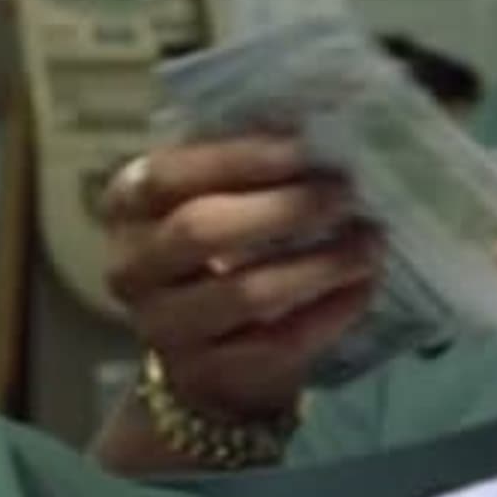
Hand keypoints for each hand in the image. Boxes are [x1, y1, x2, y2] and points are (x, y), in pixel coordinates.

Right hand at [98, 132, 383, 432]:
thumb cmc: (217, 253)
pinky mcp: (207, 374)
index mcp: (126, 208)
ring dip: (319, 263)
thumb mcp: (212, 198)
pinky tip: (362, 285)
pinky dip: (329, 311)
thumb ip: (244, 164)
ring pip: (246, 292)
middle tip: (345, 193)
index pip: (169, 175)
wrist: (206, 356)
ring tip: (370, 241)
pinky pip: (278, 341)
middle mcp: (131, 269)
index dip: (238, 158)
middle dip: (283, 208)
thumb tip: (315, 122)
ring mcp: (164, 328)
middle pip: (201, 230)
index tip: (305, 147)